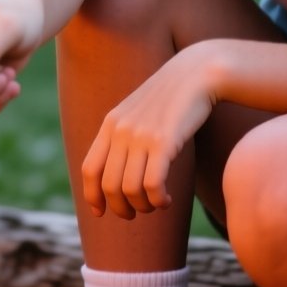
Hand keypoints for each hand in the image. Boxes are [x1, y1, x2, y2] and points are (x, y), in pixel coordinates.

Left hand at [82, 43, 219, 219]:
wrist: (196, 73)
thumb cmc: (171, 98)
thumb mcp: (138, 113)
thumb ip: (124, 135)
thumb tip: (118, 169)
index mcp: (110, 124)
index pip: (89, 169)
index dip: (92, 196)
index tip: (101, 212)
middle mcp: (121, 130)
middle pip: (109, 186)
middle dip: (121, 208)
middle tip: (136, 213)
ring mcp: (141, 135)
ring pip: (130, 190)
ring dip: (143, 206)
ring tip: (156, 204)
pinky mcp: (164, 141)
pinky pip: (153, 184)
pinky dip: (158, 200)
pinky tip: (166, 200)